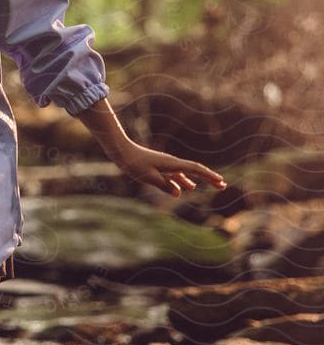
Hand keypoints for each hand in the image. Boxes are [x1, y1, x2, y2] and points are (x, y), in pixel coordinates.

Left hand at [111, 140, 225, 197]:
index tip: (221, 182)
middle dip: (209, 178)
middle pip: (195, 171)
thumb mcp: (149, 177)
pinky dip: (182, 181)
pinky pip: (175, 175)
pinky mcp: (159, 167)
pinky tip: (184, 188)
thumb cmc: (135, 164)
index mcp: (172, 164)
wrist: (122, 151)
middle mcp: (172, 163)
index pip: (196, 170)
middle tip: (222, 185)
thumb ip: (165, 185)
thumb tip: (179, 193)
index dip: (209, 176)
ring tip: (208, 186)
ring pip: (186, 173)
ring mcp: (166, 165)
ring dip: (197, 180)